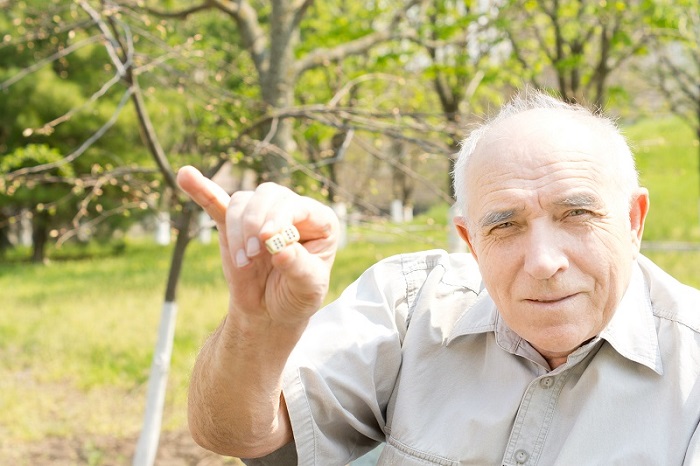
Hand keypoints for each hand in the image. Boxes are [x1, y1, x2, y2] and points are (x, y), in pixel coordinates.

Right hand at [177, 165, 338, 326]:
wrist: (269, 313)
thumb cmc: (296, 297)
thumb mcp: (307, 289)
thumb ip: (298, 267)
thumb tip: (280, 249)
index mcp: (319, 220)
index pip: (297, 205)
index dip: (279, 217)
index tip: (267, 240)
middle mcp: (291, 209)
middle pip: (268, 195)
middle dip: (255, 223)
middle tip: (251, 256)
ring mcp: (261, 214)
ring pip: (243, 203)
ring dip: (237, 230)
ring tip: (243, 263)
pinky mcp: (233, 223)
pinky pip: (216, 201)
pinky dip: (201, 190)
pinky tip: (186, 175)